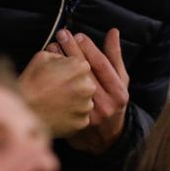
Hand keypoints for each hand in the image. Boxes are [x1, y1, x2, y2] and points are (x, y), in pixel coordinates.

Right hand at [18, 46, 94, 136]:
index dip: (71, 69)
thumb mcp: (41, 57)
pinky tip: (58, 111)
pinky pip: (81, 116)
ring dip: (75, 100)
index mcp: (78, 68)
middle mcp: (86, 87)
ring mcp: (85, 106)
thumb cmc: (30, 85)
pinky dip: (72, 114)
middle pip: (86, 83)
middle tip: (59, 89)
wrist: (24, 110)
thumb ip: (59, 55)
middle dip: (75, 85)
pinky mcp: (81, 122)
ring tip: (57, 101)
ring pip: (85, 100)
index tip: (64, 74)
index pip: (83, 65)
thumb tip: (65, 59)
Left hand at [62, 28, 128, 153]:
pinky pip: (62, 96)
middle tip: (62, 34)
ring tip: (53, 45)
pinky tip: (49, 66)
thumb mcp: (120, 81)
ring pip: (71, 83)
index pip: (102, 65)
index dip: (89, 48)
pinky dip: (54, 79)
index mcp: (118, 93)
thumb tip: (113, 31)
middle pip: (85, 72)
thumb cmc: (113, 102)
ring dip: (61, 62)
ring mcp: (89, 114)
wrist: (105, 139)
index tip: (78, 35)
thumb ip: (115, 57)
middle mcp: (105, 104)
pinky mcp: (75, 121)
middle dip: (72, 49)